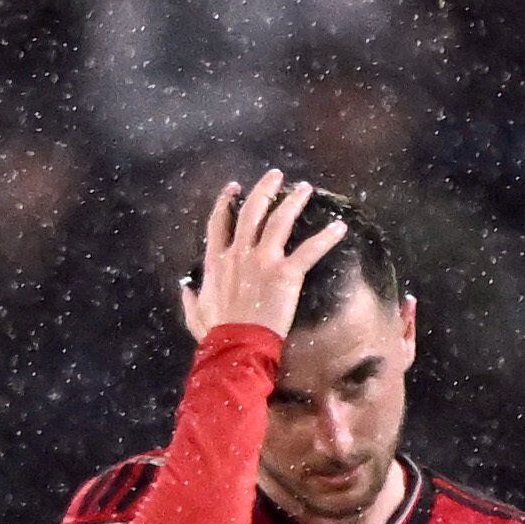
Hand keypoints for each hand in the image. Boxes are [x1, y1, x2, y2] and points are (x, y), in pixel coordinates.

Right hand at [176, 169, 348, 342]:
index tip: (234, 188)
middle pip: (251, 212)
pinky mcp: (285, 273)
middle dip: (264, 190)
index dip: (225, 202)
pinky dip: (326, 238)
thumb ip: (191, 299)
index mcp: (216, 264)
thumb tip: (185, 289)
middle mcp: (239, 254)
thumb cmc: (215, 335)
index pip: (218, 224)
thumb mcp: (195, 315)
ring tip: (305, 189)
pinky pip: (309, 250)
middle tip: (276, 176)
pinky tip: (339, 227)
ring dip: (293, 201)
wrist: (235, 347)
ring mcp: (263, 261)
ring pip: (279, 220)